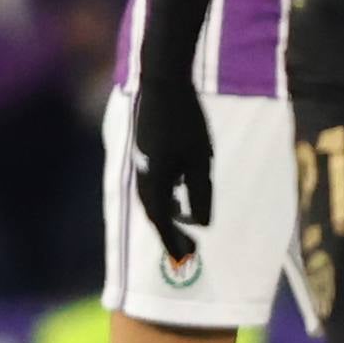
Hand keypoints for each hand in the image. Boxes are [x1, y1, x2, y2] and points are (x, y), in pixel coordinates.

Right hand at [130, 80, 213, 259]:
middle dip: (170, 234)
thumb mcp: (200, 159)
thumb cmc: (186, 120)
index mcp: (155, 180)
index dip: (174, 243)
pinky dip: (164, 197)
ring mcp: (142, 162)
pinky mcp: (145, 151)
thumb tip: (202, 223)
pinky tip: (178, 194)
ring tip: (183, 225)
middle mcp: (143, 175)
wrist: (163, 82)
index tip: (186, 260)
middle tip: (188, 250)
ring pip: (152, 199)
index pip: (162, 222)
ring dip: (166, 216)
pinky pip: (153, 184)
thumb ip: (200, 192)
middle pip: (154, 214)